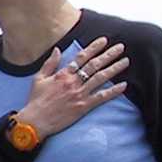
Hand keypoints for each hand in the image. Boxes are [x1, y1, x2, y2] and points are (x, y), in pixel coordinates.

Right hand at [14, 37, 128, 139]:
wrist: (36, 121)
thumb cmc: (36, 100)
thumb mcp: (39, 78)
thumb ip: (50, 63)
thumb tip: (58, 49)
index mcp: (63, 74)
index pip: (82, 57)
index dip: (94, 47)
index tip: (104, 40)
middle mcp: (73, 82)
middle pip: (95, 65)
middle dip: (109, 55)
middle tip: (120, 47)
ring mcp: (80, 94)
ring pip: (100, 78)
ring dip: (114, 69)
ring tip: (125, 61)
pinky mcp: (83, 106)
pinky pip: (101, 97)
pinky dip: (113, 91)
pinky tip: (123, 85)